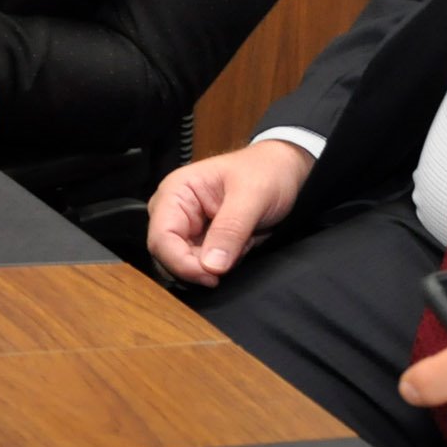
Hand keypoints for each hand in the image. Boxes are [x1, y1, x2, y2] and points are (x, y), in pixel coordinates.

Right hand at [147, 138, 314, 283]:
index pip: (161, 239)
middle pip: (169, 257)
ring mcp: (187, 228)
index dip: (181, 263)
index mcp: (176, 192)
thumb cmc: (267, 171)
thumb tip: (210, 266)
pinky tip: (242, 245)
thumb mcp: (253, 196)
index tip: (211, 275)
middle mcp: (174, 212)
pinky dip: (225, 264)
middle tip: (235, 255)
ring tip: (242, 241)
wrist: (285, 170)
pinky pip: (205, 267)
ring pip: (187, 266)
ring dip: (216, 265)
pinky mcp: (202, 241)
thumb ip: (231, 229)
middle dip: (202, 265)